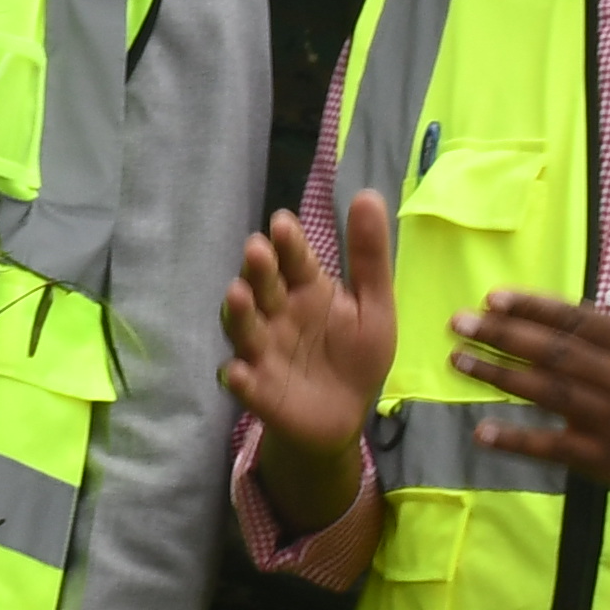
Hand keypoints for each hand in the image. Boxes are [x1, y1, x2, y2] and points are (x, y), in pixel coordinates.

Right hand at [220, 192, 395, 537]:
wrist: (343, 416)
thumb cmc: (355, 355)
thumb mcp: (373, 305)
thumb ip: (368, 256)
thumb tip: (368, 194)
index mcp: (306, 290)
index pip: (295, 260)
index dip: (288, 243)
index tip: (283, 223)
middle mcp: (277, 315)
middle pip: (263, 287)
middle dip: (258, 269)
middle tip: (257, 249)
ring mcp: (263, 351)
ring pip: (244, 327)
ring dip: (238, 312)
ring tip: (237, 295)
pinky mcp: (258, 389)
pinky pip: (243, 381)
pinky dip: (237, 377)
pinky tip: (236, 372)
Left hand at [453, 225, 609, 577]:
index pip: (573, 319)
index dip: (532, 307)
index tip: (493, 297)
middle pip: (550, 352)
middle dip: (500, 336)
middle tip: (457, 323)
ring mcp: (607, 418)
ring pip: (543, 393)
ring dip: (498, 377)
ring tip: (458, 362)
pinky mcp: (604, 456)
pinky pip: (552, 446)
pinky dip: (516, 440)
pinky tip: (481, 432)